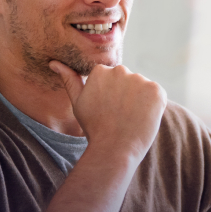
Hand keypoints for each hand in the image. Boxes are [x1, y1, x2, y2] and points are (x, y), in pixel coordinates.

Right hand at [49, 60, 166, 163]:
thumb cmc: (94, 127)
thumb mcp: (78, 102)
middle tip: (119, 116)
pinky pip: (157, 95)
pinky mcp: (156, 90)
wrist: (114, 149)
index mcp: (100, 70)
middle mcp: (120, 70)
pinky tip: (143, 119)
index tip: (108, 111)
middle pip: (128, 81)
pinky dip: (153, 107)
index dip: (112, 98)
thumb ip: (70, 80)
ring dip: (140, 100)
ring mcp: (140, 79)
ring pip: (143, 88)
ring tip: (130, 119)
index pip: (112, 79)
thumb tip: (54, 62)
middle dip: (126, 96)